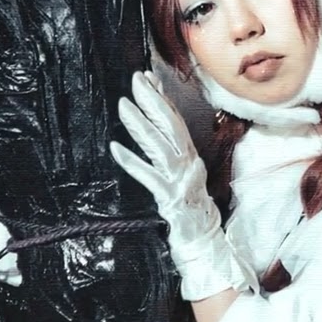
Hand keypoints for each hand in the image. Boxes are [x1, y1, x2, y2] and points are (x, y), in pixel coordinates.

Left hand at [111, 71, 255, 299]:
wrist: (206, 244)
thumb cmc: (193, 213)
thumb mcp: (185, 179)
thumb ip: (173, 156)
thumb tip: (158, 131)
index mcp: (191, 159)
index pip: (177, 122)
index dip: (162, 99)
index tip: (148, 78)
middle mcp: (189, 166)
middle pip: (171, 128)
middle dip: (152, 102)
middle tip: (136, 80)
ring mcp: (181, 182)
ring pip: (159, 147)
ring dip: (141, 125)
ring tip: (123, 105)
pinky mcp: (170, 199)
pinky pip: (149, 177)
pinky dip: (133, 162)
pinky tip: (116, 149)